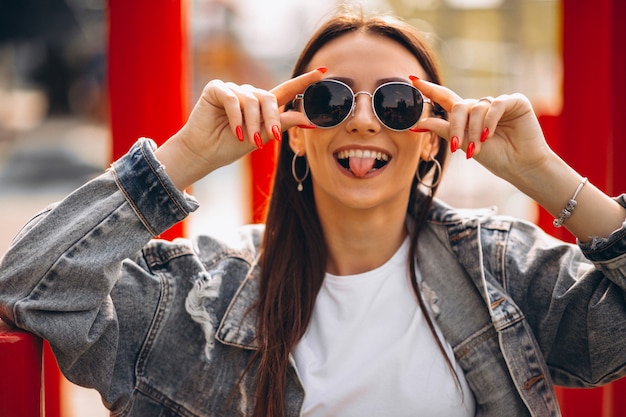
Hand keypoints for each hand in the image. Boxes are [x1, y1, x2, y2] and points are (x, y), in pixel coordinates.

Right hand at [155, 68, 324, 189]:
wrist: (204, 153)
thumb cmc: (230, 146)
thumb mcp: (261, 137)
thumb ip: (281, 124)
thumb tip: (306, 118)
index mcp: (262, 105)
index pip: (287, 90)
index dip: (304, 81)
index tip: (323, 72)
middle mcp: (249, 94)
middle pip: (270, 98)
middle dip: (273, 119)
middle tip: (274, 137)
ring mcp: (233, 90)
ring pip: (252, 101)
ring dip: (253, 123)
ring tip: (250, 141)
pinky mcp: (217, 89)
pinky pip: (233, 99)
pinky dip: (237, 118)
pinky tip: (236, 132)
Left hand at [410, 77, 553, 184]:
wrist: (520, 166)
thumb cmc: (495, 157)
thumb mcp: (463, 143)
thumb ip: (444, 130)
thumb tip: (419, 123)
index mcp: (467, 116)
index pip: (445, 98)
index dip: (429, 90)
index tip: (412, 80)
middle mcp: (481, 106)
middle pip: (459, 106)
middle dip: (455, 127)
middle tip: (456, 147)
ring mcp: (498, 103)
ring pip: (476, 107)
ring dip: (474, 130)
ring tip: (478, 147)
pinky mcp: (515, 101)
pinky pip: (496, 105)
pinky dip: (490, 121)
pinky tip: (490, 134)